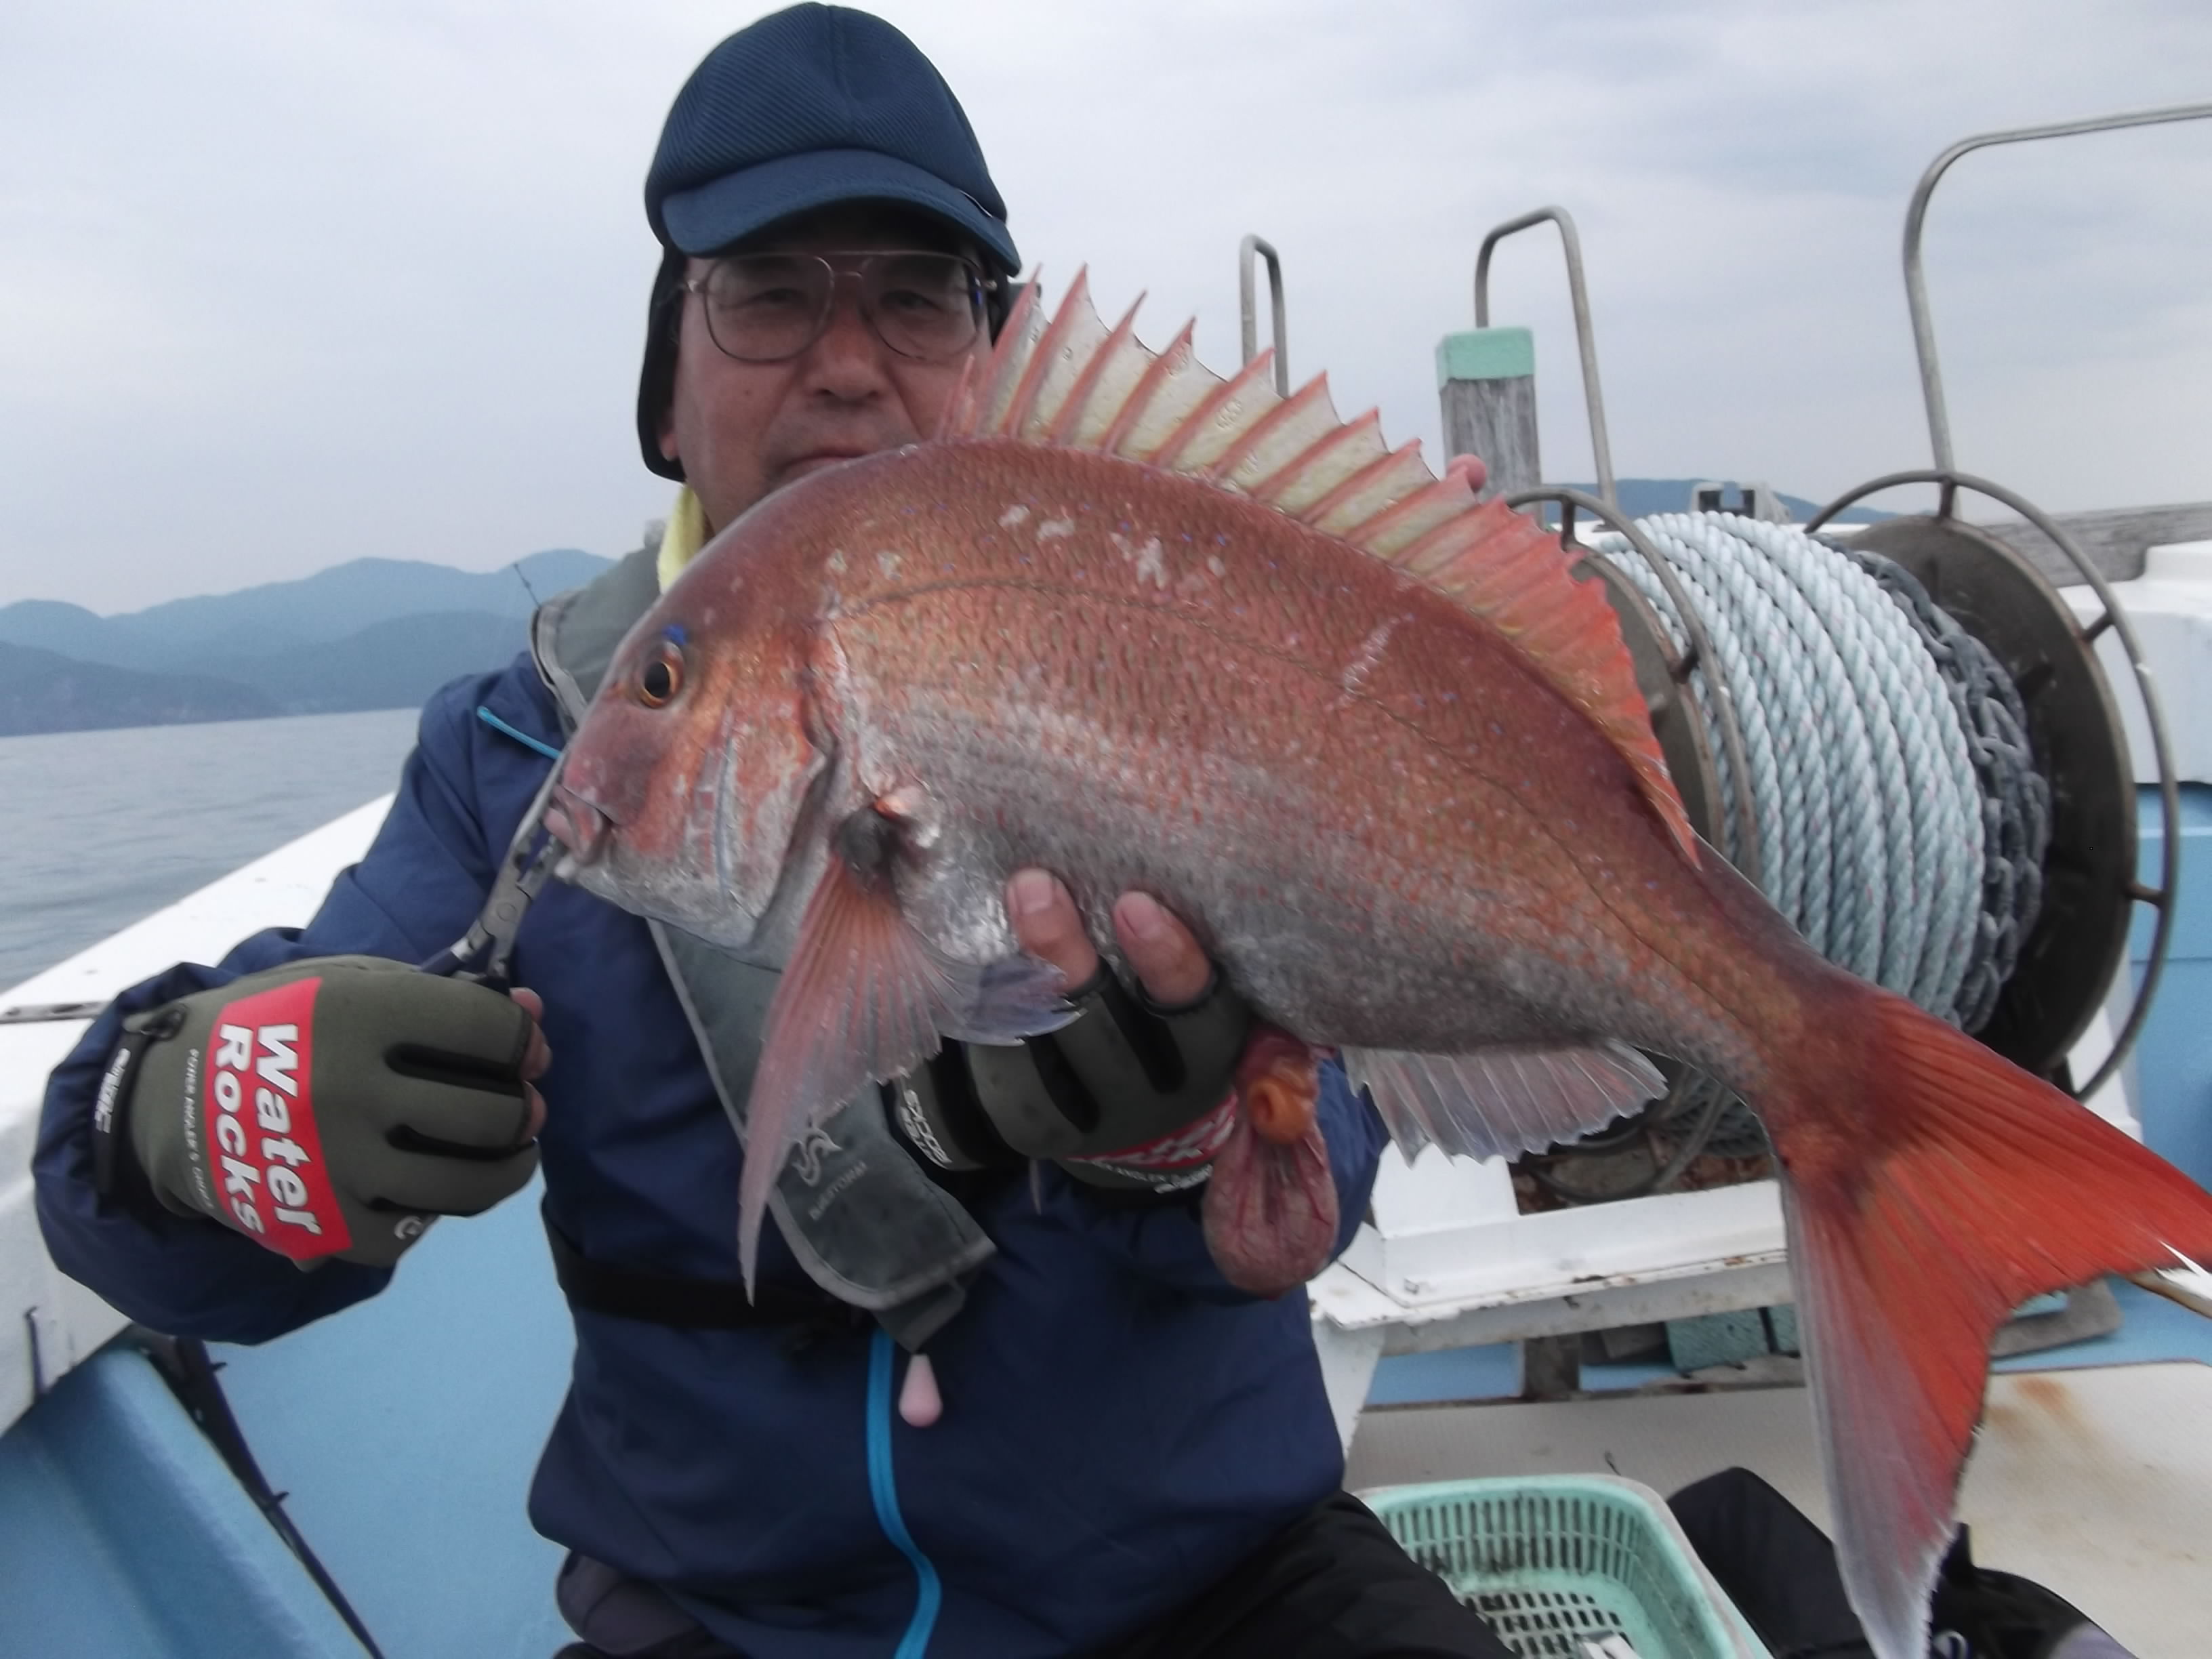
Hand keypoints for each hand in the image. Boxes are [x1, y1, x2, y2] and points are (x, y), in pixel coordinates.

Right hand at [113, 956, 545, 1267]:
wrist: (173, 1097)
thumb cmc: (278, 1026)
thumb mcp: (349, 984)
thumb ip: (442, 997)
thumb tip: (534, 1012)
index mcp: (357, 1015)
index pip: (486, 1031)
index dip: (523, 1041)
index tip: (526, 1051)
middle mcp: (347, 1091)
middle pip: (489, 1115)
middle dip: (522, 1111)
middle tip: (526, 1109)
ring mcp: (333, 1164)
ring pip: (464, 1185)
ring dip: (505, 1169)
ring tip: (511, 1153)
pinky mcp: (316, 1223)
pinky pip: (407, 1232)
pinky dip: (432, 1212)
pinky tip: (438, 1188)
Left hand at [883, 873, 1249, 1193]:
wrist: (1140, 1122)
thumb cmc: (1179, 1024)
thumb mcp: (1219, 1003)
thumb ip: (1208, 948)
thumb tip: (1205, 828)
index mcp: (1207, 1053)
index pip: (1197, 1012)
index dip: (1168, 962)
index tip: (1134, 904)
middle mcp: (1150, 1091)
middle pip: (1106, 1030)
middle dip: (1067, 958)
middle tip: (1036, 884)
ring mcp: (1086, 1113)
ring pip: (1046, 1044)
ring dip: (1015, 974)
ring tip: (997, 905)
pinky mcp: (1029, 1121)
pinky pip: (1001, 1060)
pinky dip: (985, 1001)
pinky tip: (966, 944)